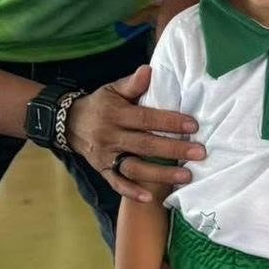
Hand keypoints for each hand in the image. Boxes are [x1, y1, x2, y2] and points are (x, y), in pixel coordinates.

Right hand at [65, 65, 203, 202]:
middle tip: (200, 153)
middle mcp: (110, 136)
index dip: (169, 122)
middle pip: (145, 145)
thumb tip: (149, 70)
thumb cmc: (100, 104)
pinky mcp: (102, 170)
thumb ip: (132, 84)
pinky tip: (150, 198)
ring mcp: (105, 156)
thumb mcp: (112, 90)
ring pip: (134, 168)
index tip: (193, 126)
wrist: (69, 123)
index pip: (146, 119)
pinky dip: (131, 192)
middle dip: (174, 150)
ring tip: (187, 176)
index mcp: (115, 114)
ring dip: (160, 174)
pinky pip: (116, 183)